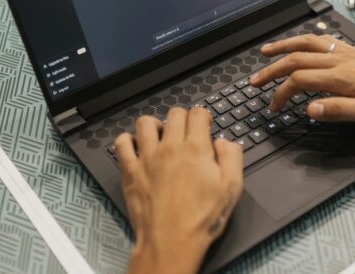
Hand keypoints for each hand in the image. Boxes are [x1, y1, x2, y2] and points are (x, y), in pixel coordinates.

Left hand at [115, 107, 242, 273]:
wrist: (172, 241)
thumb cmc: (201, 219)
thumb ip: (232, 158)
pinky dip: (127, 141)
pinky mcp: (130, 172)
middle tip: (187, 132)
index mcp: (196, 149)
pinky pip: (121, 144)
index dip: (203, 116)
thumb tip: (227, 142)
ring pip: (145, 123)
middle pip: (174, 113)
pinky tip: (137, 147)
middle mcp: (170, 148)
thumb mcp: (231, 188)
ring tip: (162, 136)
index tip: (204, 125)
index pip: (197, 113)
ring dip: (155, 125)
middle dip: (183, 118)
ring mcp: (147, 158)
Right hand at [249, 34, 354, 125]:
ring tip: (266, 52)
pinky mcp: (354, 51)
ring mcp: (346, 53)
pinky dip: (304, 40)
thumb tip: (309, 110)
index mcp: (340, 77)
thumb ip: (339, 110)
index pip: (299, 81)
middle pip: (296, 59)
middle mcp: (340, 60)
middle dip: (271, 70)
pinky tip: (301, 43)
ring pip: (307, 44)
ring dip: (283, 47)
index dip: (281, 94)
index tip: (273, 107)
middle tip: (254, 81)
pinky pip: (322, 40)